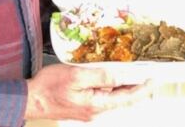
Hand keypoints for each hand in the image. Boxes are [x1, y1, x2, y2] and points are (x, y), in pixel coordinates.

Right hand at [24, 63, 152, 121]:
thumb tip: (121, 75)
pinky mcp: (83, 106)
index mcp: (97, 104)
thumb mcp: (77, 75)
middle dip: (136, 87)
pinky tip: (110, 79)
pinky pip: (102, 97)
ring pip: (113, 98)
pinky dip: (110, 87)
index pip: (127, 97)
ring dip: (123, 87)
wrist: (31, 99)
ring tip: (132, 74)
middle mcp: (95, 110)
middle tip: (148, 76)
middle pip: (122, 99)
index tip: (154, 79)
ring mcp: (89, 110)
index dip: (143, 88)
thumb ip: (101, 76)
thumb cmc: (49, 87)